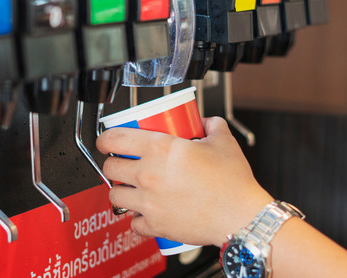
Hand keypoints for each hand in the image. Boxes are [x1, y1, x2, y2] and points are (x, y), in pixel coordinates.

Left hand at [96, 116, 272, 246]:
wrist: (241, 217)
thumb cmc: (232, 183)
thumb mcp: (223, 141)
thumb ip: (211, 125)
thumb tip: (203, 121)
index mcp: (159, 149)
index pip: (114, 139)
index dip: (105, 138)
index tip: (106, 141)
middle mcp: (148, 175)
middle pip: (109, 167)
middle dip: (113, 164)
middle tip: (123, 163)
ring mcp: (148, 202)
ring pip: (114, 196)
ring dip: (120, 190)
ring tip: (131, 188)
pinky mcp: (155, 225)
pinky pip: (133, 222)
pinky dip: (137, 218)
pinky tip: (146, 211)